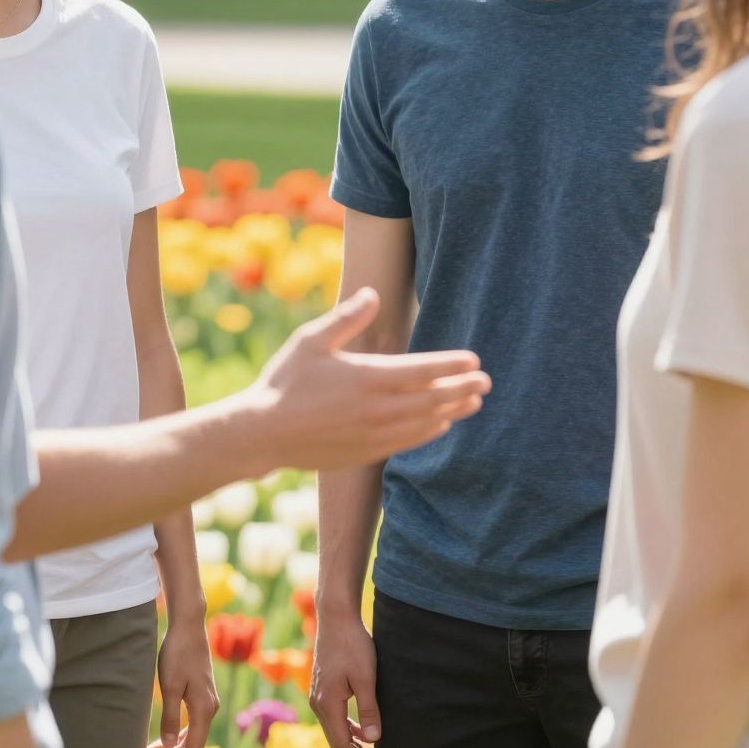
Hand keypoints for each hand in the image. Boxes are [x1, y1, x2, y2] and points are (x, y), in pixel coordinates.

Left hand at [145, 617, 219, 747]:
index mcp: (204, 709)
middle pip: (192, 746)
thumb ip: (170, 717)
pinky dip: (175, 736)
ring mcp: (207, 703)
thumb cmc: (177, 653)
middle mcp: (210, 709)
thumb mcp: (170, 685)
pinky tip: (160, 740)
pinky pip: (190, 725)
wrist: (189, 628)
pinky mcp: (201, 696)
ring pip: (190, 736)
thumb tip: (170, 746)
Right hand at [253, 289, 489, 471]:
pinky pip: (408, 442)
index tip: (474, 359)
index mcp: (367, 377)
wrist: (262, 435)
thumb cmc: (284, 382)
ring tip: (474, 403)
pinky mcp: (366, 453)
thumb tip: (373, 294)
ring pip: (425, 423)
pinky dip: (429, 432)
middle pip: (433, 399)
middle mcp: (377, 408)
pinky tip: (440, 425)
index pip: (423, 370)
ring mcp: (374, 434)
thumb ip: (345, 318)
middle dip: (463, 389)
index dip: (452, 364)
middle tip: (486, 382)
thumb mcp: (310, 341)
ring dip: (453, 411)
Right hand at [310, 610, 382, 747]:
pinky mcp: (323, 688)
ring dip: (353, 741)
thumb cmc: (353, 645)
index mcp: (327, 704)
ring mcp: (318, 696)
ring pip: (334, 729)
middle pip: (335, 740)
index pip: (342, 744)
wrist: (336, 618)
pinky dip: (349, 727)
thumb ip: (369, 710)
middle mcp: (318, 703)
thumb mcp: (366, 678)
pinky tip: (364, 728)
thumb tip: (374, 739)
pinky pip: (334, 716)